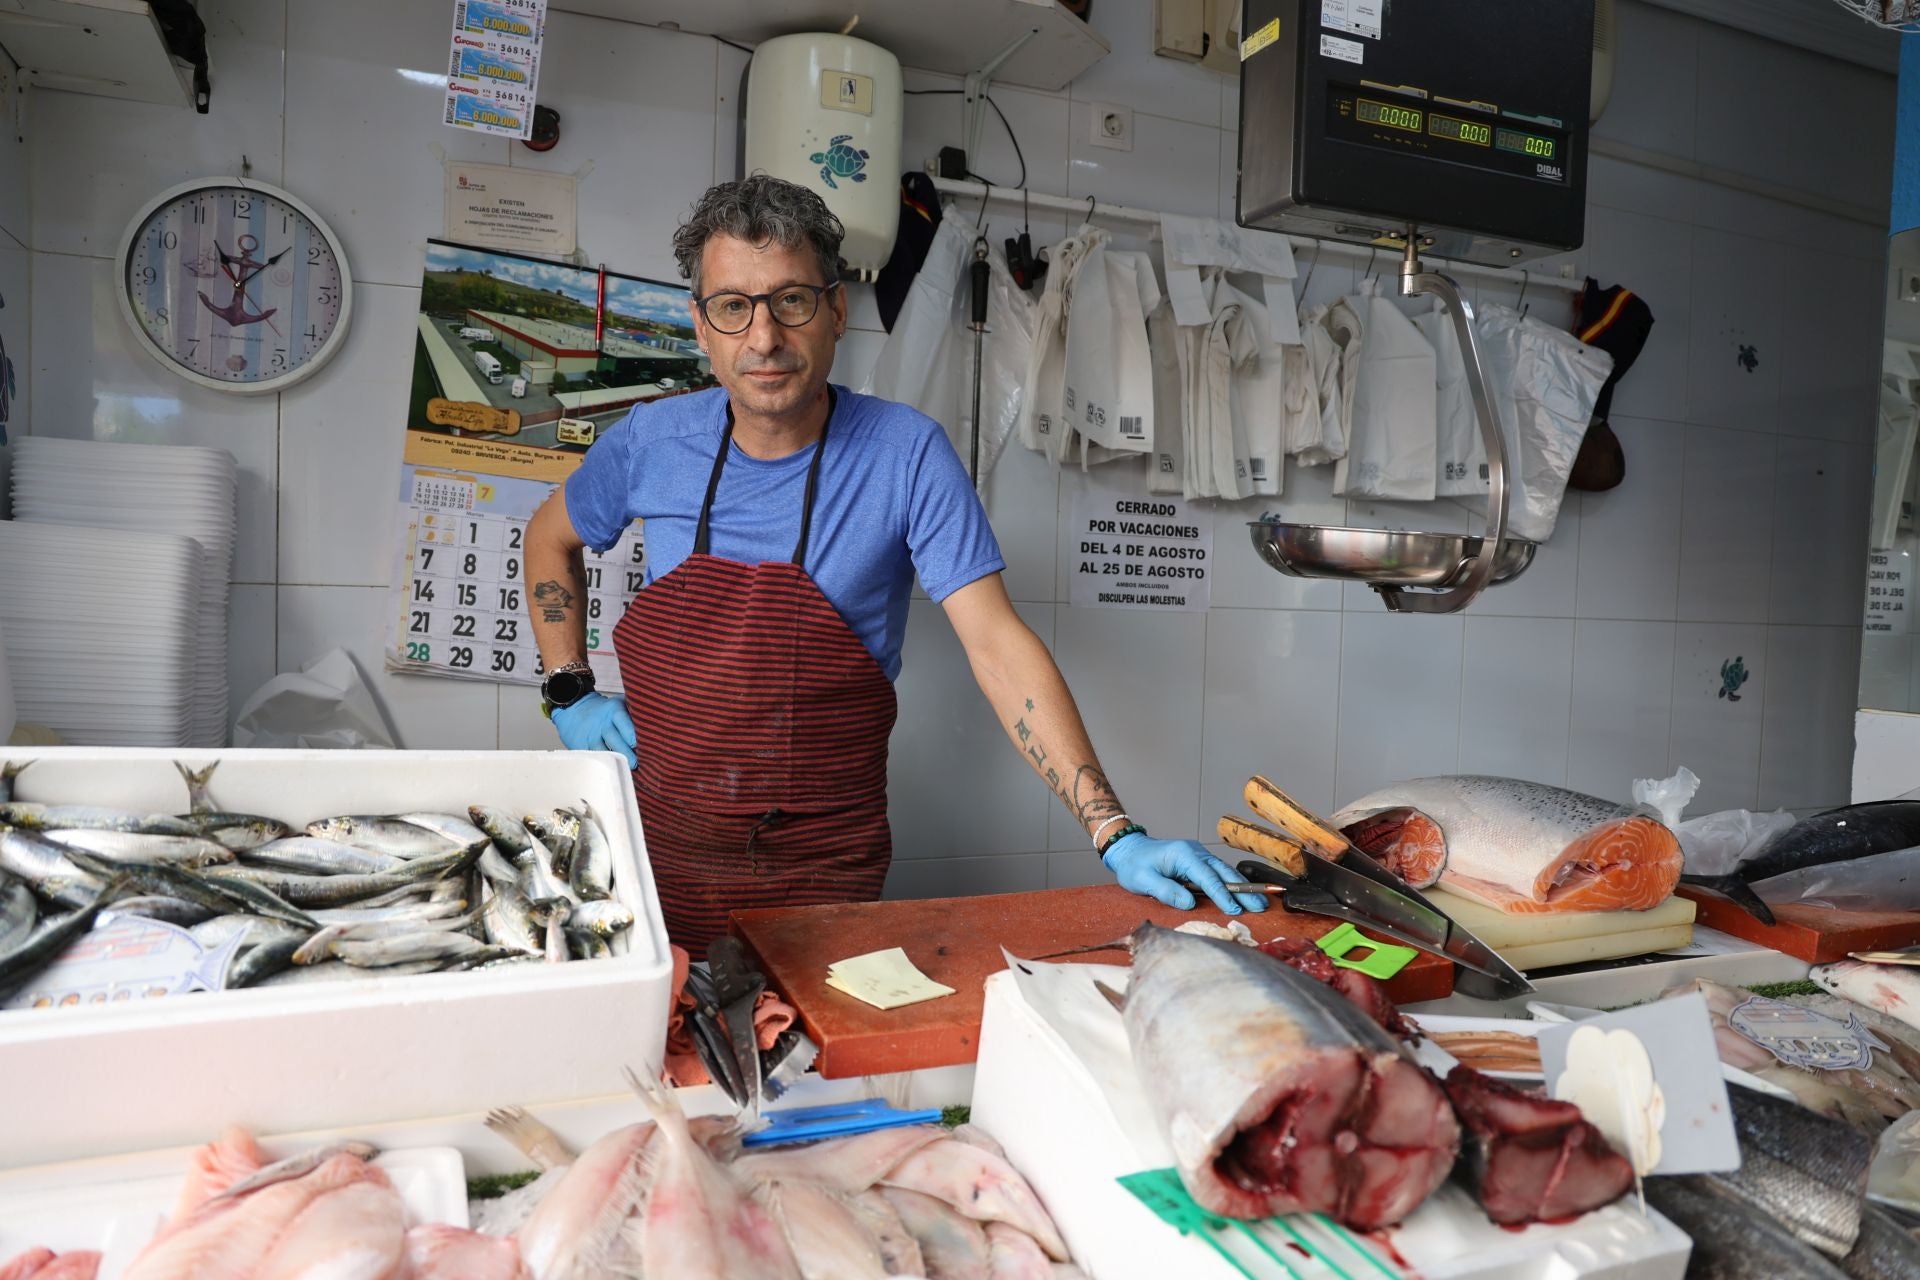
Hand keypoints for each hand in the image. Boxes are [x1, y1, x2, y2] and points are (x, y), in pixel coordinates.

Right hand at [550, 693, 637, 769]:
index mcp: (614, 711)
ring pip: (602, 751)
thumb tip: (656, 724)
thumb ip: (634, 712)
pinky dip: (603, 764)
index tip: (638, 743)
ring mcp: (591, 736)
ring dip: (615, 761)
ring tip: (626, 769)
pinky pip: (593, 757)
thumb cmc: (606, 710)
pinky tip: (613, 770)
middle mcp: (602, 724)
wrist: (576, 709)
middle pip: (614, 739)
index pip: (622, 722)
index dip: (630, 733)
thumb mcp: (619, 703)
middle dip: (626, 752)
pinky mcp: (582, 746)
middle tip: (636, 763)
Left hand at [1101, 833, 1268, 915]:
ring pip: (1225, 872)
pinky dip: (1233, 883)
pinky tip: (1246, 894)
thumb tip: (1189, 904)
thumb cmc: (1134, 865)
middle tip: (1261, 906)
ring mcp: (1199, 855)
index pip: (1207, 878)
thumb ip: (1166, 891)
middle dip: (1244, 890)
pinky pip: (1219, 873)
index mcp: (1183, 854)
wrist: (1129, 849)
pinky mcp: (1199, 861)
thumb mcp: (1143, 880)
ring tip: (1261, 902)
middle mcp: (1195, 852)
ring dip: (1243, 887)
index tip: (1235, 910)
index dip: (1222, 895)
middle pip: (1224, 873)